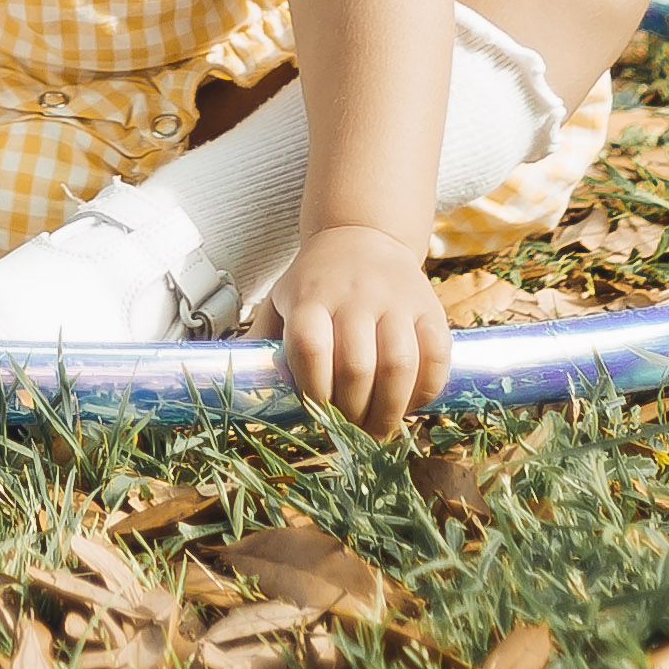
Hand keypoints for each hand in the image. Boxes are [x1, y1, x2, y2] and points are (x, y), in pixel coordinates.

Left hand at [262, 220, 453, 435]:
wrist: (363, 236)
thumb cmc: (314, 283)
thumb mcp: (280, 301)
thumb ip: (260, 343)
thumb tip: (232, 391)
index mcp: (311, 297)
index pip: (310, 349)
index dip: (314, 392)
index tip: (316, 415)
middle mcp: (354, 296)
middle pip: (357, 366)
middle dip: (353, 413)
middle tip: (350, 433)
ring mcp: (396, 300)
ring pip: (399, 364)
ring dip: (390, 410)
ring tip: (379, 429)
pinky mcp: (430, 306)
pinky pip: (437, 355)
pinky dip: (427, 389)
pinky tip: (412, 404)